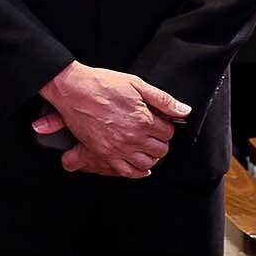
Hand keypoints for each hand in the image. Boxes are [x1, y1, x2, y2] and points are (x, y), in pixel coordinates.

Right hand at [38, 62, 188, 178]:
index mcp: (143, 120)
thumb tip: (183, 110)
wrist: (71, 89)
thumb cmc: (100, 84)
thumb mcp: (135, 83)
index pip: (168, 132)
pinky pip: (128, 171)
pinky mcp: (105, 154)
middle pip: (161, 149)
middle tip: (152, 132)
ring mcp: (119, 148)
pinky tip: (140, 165)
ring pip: (148, 163)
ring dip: (151, 155)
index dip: (165, 125)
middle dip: (160, 140)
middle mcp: (133, 137)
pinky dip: (138, 171)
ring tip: (146, 146)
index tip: (159, 122)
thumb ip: (162, 99)